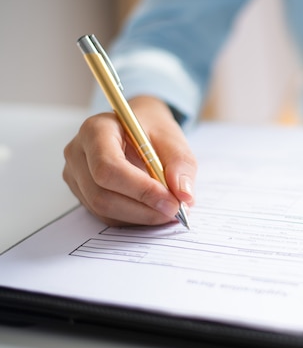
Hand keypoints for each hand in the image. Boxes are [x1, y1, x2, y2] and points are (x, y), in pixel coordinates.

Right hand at [63, 96, 196, 225]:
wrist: (137, 128)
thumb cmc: (152, 131)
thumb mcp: (173, 140)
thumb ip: (181, 165)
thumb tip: (183, 195)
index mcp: (95, 130)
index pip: (108, 167)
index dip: (141, 189)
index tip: (171, 201)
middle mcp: (78, 153)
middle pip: (101, 194)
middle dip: (142, 208)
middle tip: (175, 211)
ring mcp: (75, 175)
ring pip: (103, 209)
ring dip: (140, 216)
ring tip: (168, 210)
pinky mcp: (82, 193)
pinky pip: (105, 215)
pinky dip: (133, 218)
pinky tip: (153, 210)